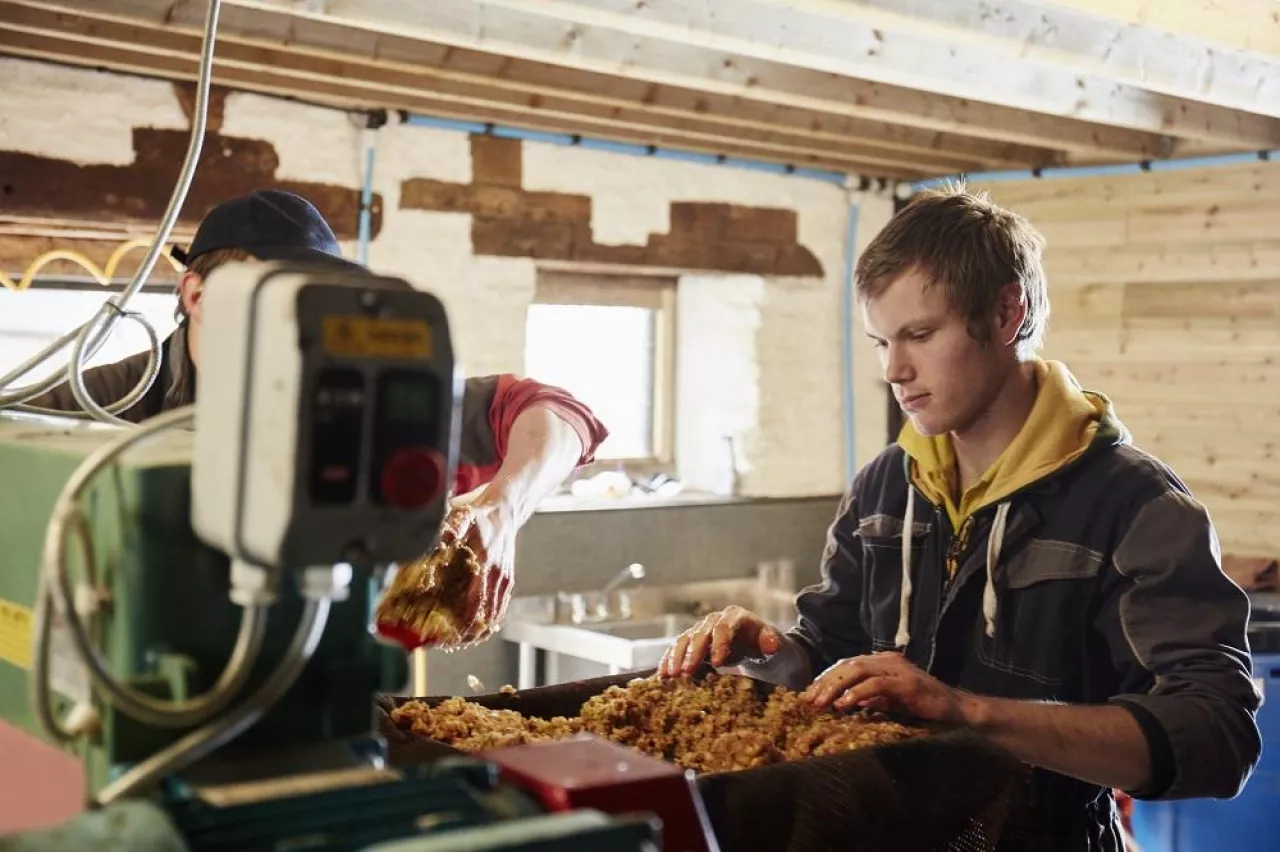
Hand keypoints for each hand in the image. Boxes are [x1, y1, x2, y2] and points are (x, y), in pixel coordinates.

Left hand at [442, 490, 516, 642]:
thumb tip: (445, 537)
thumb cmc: (478, 516)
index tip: (445, 634)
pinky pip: (500, 608)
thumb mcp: (463, 516)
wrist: (505, 512)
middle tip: (446, 644)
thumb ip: (454, 527)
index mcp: (484, 561)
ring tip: (458, 641)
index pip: (474, 602)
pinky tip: (477, 631)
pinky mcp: (507, 581)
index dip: (460, 622)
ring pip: (493, 615)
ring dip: (476, 631)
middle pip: (482, 615)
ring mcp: (504, 579)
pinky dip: (489, 623)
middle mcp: (496, 575)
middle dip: (464, 633)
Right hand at [657, 606, 782, 677]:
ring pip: (684, 640)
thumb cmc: (764, 644)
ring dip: (676, 657)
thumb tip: (771, 646)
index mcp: (735, 617)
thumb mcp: (773, 643)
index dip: (719, 644)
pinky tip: (662, 676)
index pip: (724, 627)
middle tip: (686, 672)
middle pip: (700, 633)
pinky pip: (677, 649)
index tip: (717, 663)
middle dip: (693, 653)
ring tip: (671, 675)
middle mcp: (714, 620)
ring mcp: (701, 630)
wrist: (754, 645)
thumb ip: (771, 642)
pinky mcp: (691, 642)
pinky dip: (668, 661)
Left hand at [801, 651, 971, 723]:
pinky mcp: (907, 683)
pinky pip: (876, 684)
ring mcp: (898, 669)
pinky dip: (857, 693)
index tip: (808, 694)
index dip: (826, 678)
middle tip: (808, 699)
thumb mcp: (892, 702)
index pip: (847, 665)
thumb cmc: (926, 707)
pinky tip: (844, 705)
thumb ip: (871, 698)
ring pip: (857, 670)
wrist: (958, 711)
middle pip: (848, 665)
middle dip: (825, 682)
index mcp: (883, 662)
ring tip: (820, 702)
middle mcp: (889, 660)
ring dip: (835, 687)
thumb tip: (844, 702)